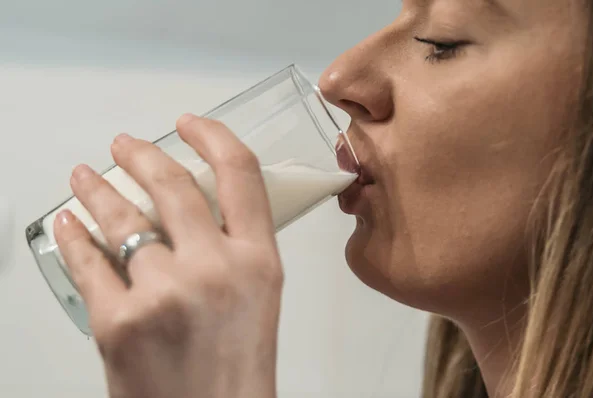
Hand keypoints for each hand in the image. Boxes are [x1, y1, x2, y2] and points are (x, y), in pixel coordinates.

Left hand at [54, 114, 282, 397]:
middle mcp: (214, 269)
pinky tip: (70, 224)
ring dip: (98, 189)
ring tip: (86, 176)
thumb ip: (236, 249)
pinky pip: (88, 263)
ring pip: (122, 216)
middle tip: (125, 145)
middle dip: (142, 154)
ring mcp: (163, 293)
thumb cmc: (238, 371)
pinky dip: (74, 238)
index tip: (191, 125)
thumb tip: (196, 208)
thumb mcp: (259, 298)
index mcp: (259, 262)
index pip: (240, 174)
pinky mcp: (118, 322)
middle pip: (172, 184)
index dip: (213, 137)